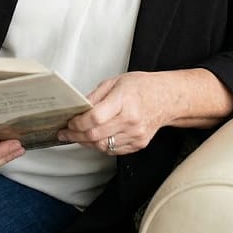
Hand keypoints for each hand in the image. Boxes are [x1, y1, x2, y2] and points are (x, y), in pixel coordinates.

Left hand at [57, 69, 232, 154]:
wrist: (167, 98)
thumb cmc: (142, 87)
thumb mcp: (115, 82)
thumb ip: (95, 96)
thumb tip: (77, 108)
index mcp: (124, 101)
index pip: (94, 118)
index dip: (77, 123)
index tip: (69, 122)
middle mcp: (131, 120)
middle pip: (96, 135)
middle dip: (75, 135)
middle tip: (65, 133)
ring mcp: (136, 134)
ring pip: (103, 146)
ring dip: (86, 142)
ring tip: (77, 136)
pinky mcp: (139, 144)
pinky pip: (113, 150)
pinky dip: (100, 145)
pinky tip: (94, 138)